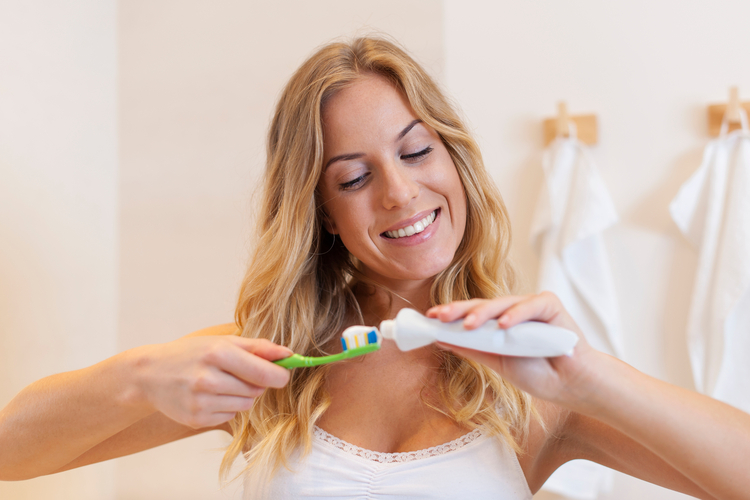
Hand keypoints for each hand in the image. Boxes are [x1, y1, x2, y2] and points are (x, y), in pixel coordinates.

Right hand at [131, 336, 291, 428]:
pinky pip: (230, 415)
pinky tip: (210, 395)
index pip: (263, 373)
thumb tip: (289, 355)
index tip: (282, 374)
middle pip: (256, 390)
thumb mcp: (222, 342)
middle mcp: (208, 379)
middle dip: (256, 383)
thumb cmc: (192, 353)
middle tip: (240, 373)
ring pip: (246, 404)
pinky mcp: (196, 419)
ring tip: (222, 383)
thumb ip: (258, 347)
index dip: (279, 375)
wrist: (150, 374)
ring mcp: (200, 402)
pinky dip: (227, 406)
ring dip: (242, 395)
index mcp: (218, 354)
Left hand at [426, 292, 598, 405]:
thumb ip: (473, 349)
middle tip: (439, 315)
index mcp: (498, 323)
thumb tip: (440, 338)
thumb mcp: (498, 362)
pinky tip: (504, 324)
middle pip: (482, 305)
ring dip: (484, 314)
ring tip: (468, 325)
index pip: (471, 314)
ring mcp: (531, 306)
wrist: (571, 385)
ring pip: (502, 303)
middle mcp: (512, 311)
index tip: (429, 318)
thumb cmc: (537, 373)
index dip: (451, 315)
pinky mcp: (550, 305)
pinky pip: (531, 306)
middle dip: (459, 310)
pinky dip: (517, 314)